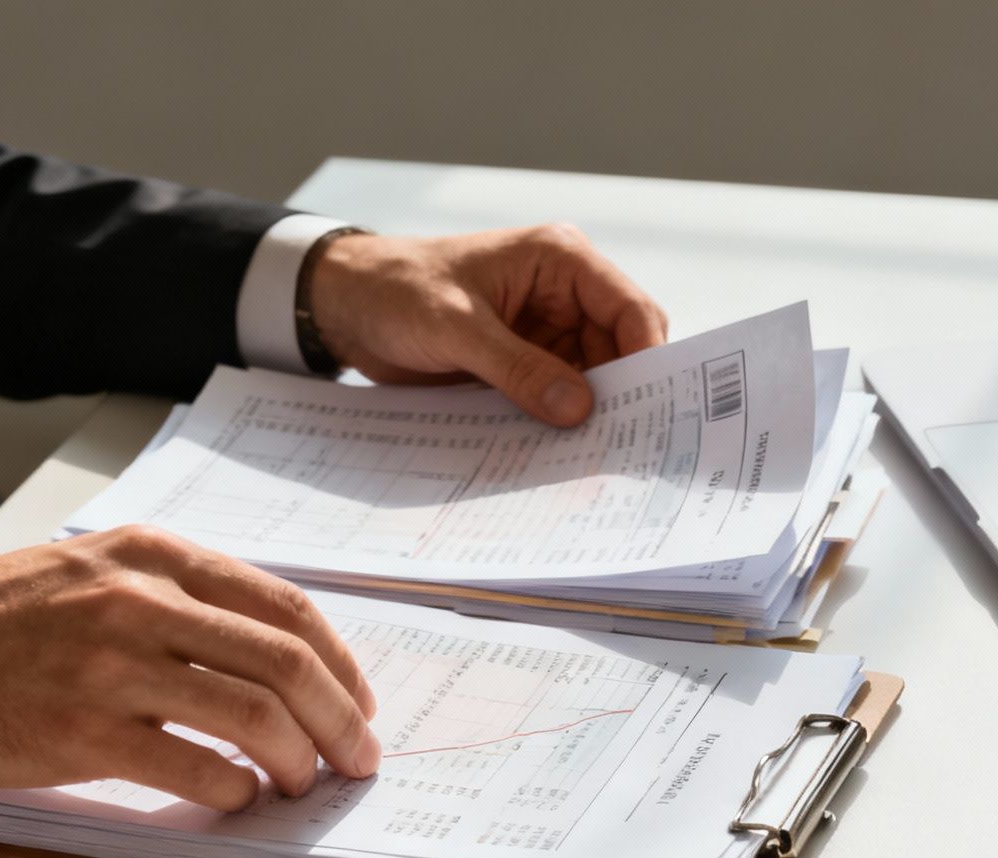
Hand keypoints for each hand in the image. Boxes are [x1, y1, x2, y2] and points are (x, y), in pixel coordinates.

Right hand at [0, 526, 380, 810]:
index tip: (358, 701)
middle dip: (340, 718)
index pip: (283, 607)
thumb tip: (269, 651)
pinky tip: (235, 797)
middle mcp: (139, 602)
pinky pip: (192, 767)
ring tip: (301, 782)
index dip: (340, 662)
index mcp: (152, 556)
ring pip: (252, 715)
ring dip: (296, 759)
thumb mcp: (91, 569)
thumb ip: (175, 593)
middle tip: (359, 756)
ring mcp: (112, 668)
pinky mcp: (83, 734)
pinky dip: (232, 789)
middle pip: (284, 661)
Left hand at [307, 225, 668, 426]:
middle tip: (618, 447)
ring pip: (592, 381)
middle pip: (619, 351)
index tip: (649, 408)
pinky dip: (557, 422)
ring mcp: (545, 332)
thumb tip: (578, 408)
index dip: (646, 356)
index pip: (629, 308)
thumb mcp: (456, 327)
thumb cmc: (398, 290)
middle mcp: (563, 294)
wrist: (347, 306)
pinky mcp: (524, 364)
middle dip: (619, 395)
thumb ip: (518, 367)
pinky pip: (556, 397)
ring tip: (586, 457)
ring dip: (587, 415)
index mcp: (559, 260)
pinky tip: (555, 452)